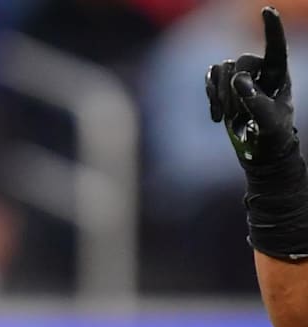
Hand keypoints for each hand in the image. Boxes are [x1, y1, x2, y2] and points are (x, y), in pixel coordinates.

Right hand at [206, 6, 295, 162]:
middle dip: (232, 89)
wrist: (258, 149)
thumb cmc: (272, 135)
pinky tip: (217, 117)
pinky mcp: (223, 86)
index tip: (268, 10)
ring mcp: (240, 77)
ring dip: (220, 94)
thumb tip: (238, 79)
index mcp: (279, 75)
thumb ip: (255, 100)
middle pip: (239, 62)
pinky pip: (210, 77)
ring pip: (221, 69)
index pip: (276, 48)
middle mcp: (260, 71)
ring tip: (229, 117)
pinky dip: (210, 95)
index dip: (272, 29)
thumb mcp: (269, 122)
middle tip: (236, 114)